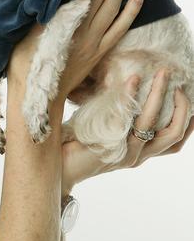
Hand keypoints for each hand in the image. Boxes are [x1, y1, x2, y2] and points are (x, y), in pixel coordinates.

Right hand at [8, 0, 143, 100]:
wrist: (37, 98)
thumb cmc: (24, 67)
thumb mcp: (26, 36)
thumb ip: (41, 15)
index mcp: (64, 25)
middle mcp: (83, 32)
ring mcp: (94, 43)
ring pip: (113, 9)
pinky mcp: (99, 53)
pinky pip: (120, 28)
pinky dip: (130, 12)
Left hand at [62, 70, 193, 195]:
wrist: (59, 167)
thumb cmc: (78, 145)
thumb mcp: (107, 133)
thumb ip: (120, 119)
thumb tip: (129, 88)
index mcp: (140, 153)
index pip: (175, 141)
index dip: (189, 122)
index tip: (191, 99)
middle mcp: (137, 155)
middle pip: (173, 133)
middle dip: (182, 106)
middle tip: (180, 83)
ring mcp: (124, 152)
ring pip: (151, 122)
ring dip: (159, 94)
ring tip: (162, 74)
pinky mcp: (109, 145)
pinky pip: (124, 117)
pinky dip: (130, 95)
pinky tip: (133, 79)